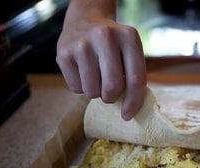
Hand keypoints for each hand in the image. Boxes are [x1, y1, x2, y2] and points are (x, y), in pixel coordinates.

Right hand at [56, 0, 145, 120]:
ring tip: (96, 78)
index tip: (128, 115)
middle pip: (113, 87)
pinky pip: (76, 88)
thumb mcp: (129, 51)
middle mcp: (106, 37)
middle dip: (111, 97)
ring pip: (92, 91)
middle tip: (110, 92)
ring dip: (96, 93)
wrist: (85, 20)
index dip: (133, 102)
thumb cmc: (113, 46)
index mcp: (129, 37)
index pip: (136, 79)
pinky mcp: (64, 52)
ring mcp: (82, 44)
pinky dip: (81, 87)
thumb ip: (133, 75)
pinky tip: (83, 71)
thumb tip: (130, 110)